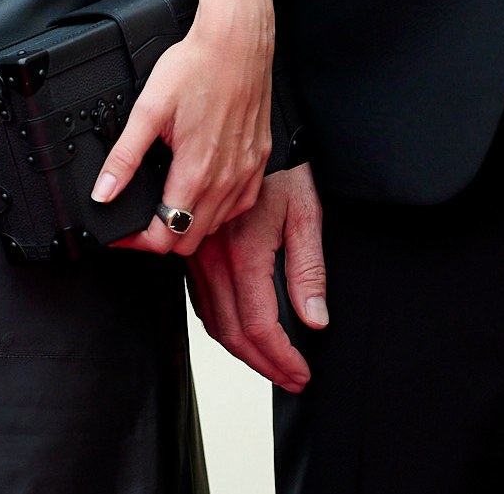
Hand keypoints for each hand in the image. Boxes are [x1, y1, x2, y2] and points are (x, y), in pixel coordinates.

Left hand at [92, 0, 271, 255]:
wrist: (237, 42)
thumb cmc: (196, 67)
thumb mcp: (148, 110)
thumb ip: (124, 158)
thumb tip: (103, 193)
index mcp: (196, 172)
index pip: (166, 238)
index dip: (137, 241)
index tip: (121, 232)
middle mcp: (226, 182)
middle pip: (189, 239)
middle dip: (159, 235)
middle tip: (137, 217)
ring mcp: (246, 175)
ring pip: (214, 226)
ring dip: (187, 223)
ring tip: (164, 201)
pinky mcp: (258, 163)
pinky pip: (238, 206)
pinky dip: (215, 209)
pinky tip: (200, 187)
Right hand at [189, 164, 326, 391]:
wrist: (237, 125)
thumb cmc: (279, 163)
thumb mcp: (306, 211)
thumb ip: (309, 269)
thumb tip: (314, 319)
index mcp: (244, 251)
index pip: (259, 325)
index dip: (280, 359)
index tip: (300, 374)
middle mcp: (213, 256)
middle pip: (231, 332)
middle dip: (263, 364)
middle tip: (290, 378)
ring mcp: (196, 252)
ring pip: (211, 320)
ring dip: (241, 350)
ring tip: (270, 363)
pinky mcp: (189, 247)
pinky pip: (198, 299)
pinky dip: (220, 325)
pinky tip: (240, 331)